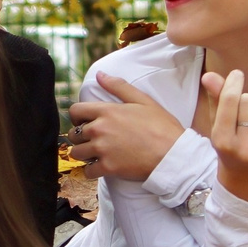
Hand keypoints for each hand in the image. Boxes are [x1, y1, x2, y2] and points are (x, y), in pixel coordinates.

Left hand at [65, 72, 186, 182]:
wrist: (173, 155)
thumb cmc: (162, 127)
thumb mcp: (143, 101)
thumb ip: (119, 86)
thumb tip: (100, 75)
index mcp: (106, 111)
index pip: (75, 111)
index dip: (77, 117)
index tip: (84, 122)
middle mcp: (99, 129)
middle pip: (73, 134)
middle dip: (81, 137)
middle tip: (93, 139)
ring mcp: (102, 150)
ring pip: (77, 153)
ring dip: (84, 154)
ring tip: (96, 153)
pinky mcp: (107, 168)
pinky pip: (87, 171)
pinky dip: (92, 171)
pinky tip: (101, 167)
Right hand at [204, 68, 247, 204]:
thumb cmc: (231, 143)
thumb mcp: (218, 124)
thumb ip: (216, 98)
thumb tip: (209, 75)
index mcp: (222, 141)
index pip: (230, 100)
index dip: (234, 82)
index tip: (237, 75)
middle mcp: (244, 148)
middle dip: (247, 100)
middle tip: (245, 114)